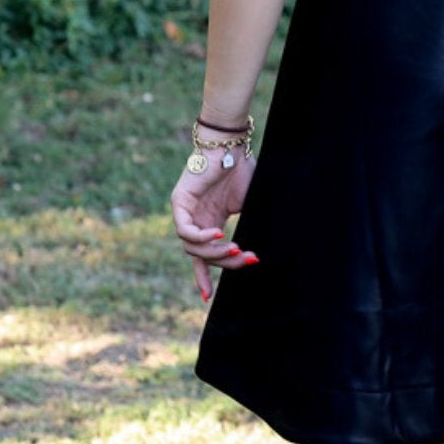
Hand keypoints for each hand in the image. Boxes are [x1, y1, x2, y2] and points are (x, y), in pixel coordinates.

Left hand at [170, 154, 259, 301]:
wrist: (232, 145)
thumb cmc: (243, 170)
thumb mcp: (250, 206)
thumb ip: (250, 227)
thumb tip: (264, 251)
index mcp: (210, 222)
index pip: (201, 257)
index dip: (204, 277)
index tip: (208, 298)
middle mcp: (195, 219)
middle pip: (201, 255)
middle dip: (225, 262)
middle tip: (246, 259)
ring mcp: (185, 212)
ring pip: (192, 247)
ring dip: (214, 253)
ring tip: (235, 248)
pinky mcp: (179, 202)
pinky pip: (186, 230)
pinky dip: (201, 238)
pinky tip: (219, 235)